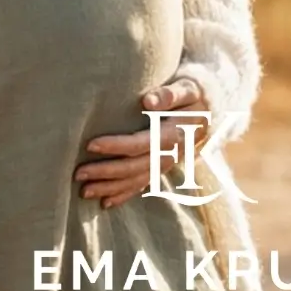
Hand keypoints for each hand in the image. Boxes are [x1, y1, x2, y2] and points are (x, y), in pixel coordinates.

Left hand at [73, 77, 209, 209]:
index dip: (117, 145)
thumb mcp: (187, 88)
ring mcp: (169, 163)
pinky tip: (105, 202)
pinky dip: (125, 194)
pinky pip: (144, 185)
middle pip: (136, 166)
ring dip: (111, 188)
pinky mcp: (164, 167)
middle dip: (107, 172)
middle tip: (78, 174)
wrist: (211, 107)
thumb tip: (148, 102)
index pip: (143, 142)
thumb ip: (170, 94)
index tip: (90, 145)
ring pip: (138, 180)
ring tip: (84, 192)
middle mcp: (173, 153)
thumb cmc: (192, 93)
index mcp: (176, 133)